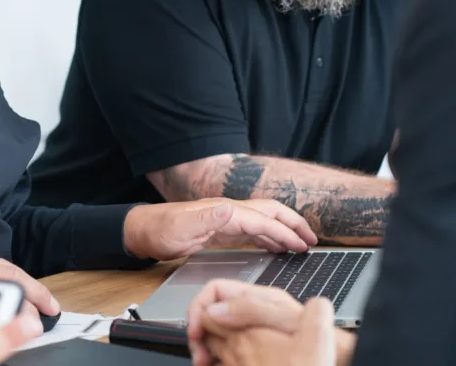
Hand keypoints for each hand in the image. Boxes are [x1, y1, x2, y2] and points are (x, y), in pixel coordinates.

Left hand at [122, 198, 317, 259]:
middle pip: (269, 213)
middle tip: (312, 240)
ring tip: (301, 245)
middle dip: (293, 224)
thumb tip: (229, 208)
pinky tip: (275, 247)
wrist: (143, 231)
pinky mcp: (221, 230)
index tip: (303, 244)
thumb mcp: (179, 227)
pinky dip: (268, 238)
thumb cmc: (160, 230)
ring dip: (284, 231)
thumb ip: (204, 218)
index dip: (285, 231)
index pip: (263, 220)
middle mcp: (228, 212)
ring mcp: (225, 220)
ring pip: (263, 222)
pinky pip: (252, 232)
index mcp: (224, 211)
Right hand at [200, 297, 336, 365]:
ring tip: (205, 362)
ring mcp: (252, 328)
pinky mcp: (254, 346)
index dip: (199, 307)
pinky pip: (225, 348)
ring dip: (205, 346)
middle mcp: (251, 309)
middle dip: (198, 330)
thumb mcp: (283, 319)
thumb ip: (250, 310)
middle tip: (198, 353)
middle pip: (211, 311)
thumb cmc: (319, 336)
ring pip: (215, 331)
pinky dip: (217, 357)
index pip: (215, 290)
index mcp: (257, 296)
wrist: (337, 355)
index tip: (195, 329)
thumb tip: (216, 309)